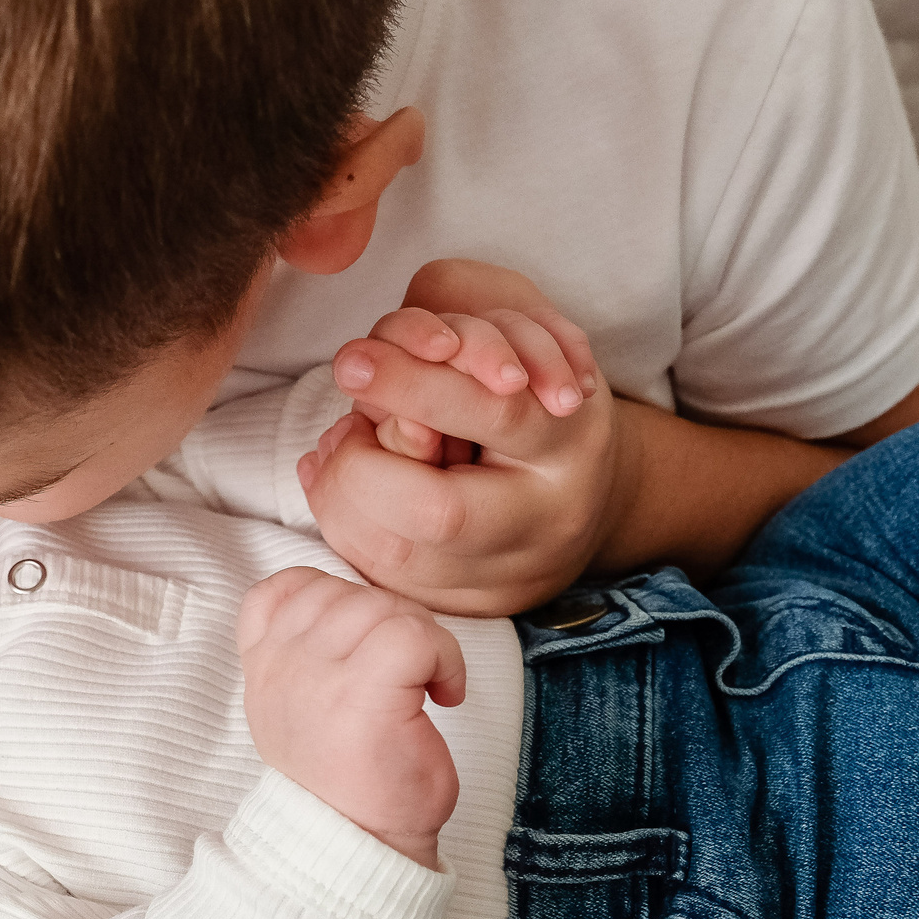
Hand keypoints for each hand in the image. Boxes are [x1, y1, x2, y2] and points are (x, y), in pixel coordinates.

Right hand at [236, 567, 462, 867]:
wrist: (360, 850)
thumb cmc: (349, 784)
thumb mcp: (302, 714)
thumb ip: (307, 658)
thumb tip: (356, 608)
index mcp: (263, 670)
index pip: (281, 588)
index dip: (335, 599)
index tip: (363, 647)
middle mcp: (281, 669)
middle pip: (345, 591)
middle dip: (392, 621)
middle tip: (411, 674)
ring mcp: (317, 679)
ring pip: (382, 606)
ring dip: (423, 639)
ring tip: (426, 685)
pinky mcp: (363, 694)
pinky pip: (414, 634)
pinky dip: (445, 657)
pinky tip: (445, 695)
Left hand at [301, 263, 627, 615]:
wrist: (581, 491)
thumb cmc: (535, 391)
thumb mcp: (516, 327)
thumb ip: (456, 311)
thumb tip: (389, 344)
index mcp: (568, 441)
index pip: (489, 413)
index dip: (413, 386)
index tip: (351, 360)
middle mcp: (545, 521)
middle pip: (439, 512)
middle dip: (362, 467)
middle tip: (339, 426)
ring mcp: (506, 578)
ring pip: (399, 560)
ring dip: (342, 497)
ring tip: (338, 446)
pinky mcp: (467, 607)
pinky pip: (383, 579)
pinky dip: (343, 525)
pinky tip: (336, 481)